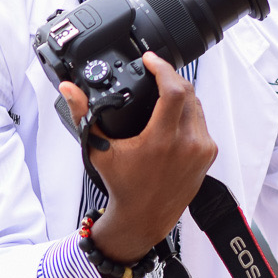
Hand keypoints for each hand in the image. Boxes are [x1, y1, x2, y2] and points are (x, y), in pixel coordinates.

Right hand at [60, 52, 217, 264]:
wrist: (144, 217)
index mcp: (161, 140)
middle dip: (170, 77)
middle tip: (154, 72)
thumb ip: (83, 115)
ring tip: (162, 91)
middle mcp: (187, 143)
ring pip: (197, 105)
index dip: (162, 68)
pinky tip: (174, 114)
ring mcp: (201, 149)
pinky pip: (202, 122)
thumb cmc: (122, 185)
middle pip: (187, 92)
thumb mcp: (98, 150)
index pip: (173, 90)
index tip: (150, 60)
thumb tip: (68, 88)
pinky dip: (188, 113)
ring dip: (181, 94)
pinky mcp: (208, 154)